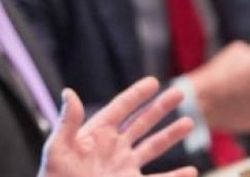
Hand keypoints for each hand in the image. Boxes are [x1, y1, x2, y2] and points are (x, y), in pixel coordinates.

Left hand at [38, 77, 195, 176]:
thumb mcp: (58, 148)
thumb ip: (67, 122)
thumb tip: (68, 92)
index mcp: (95, 134)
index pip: (120, 109)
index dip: (136, 95)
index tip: (153, 81)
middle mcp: (112, 148)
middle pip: (141, 123)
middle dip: (159, 108)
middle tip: (179, 92)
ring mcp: (123, 167)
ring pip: (152, 147)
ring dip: (170, 135)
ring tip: (189, 122)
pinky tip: (191, 171)